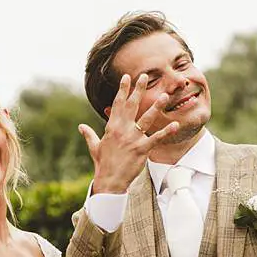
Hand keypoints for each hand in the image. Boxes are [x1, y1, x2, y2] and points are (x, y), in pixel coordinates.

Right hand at [78, 73, 181, 193]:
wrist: (109, 181)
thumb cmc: (103, 165)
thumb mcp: (94, 147)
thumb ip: (89, 134)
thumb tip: (81, 127)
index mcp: (112, 127)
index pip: (117, 104)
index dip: (123, 90)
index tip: (127, 77)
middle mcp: (122, 129)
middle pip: (132, 105)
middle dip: (138, 89)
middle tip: (144, 75)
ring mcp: (133, 139)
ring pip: (146, 118)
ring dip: (156, 106)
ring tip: (164, 95)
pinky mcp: (142, 149)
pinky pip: (157, 138)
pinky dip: (167, 131)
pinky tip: (175, 124)